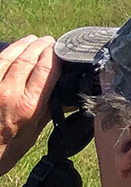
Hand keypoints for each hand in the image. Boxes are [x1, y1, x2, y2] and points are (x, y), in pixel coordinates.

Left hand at [0, 37, 57, 174]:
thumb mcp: (36, 129)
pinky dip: (4, 54)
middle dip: (39, 46)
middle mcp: (10, 93)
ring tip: (31, 40)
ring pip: (8, 57)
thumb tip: (68, 94)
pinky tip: (12, 50)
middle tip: (48, 41)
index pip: (46, 69)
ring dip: (21, 45)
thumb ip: (50, 107)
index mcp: (29, 105)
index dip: (53, 54)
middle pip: (27, 59)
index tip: (59, 48)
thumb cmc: (10, 146)